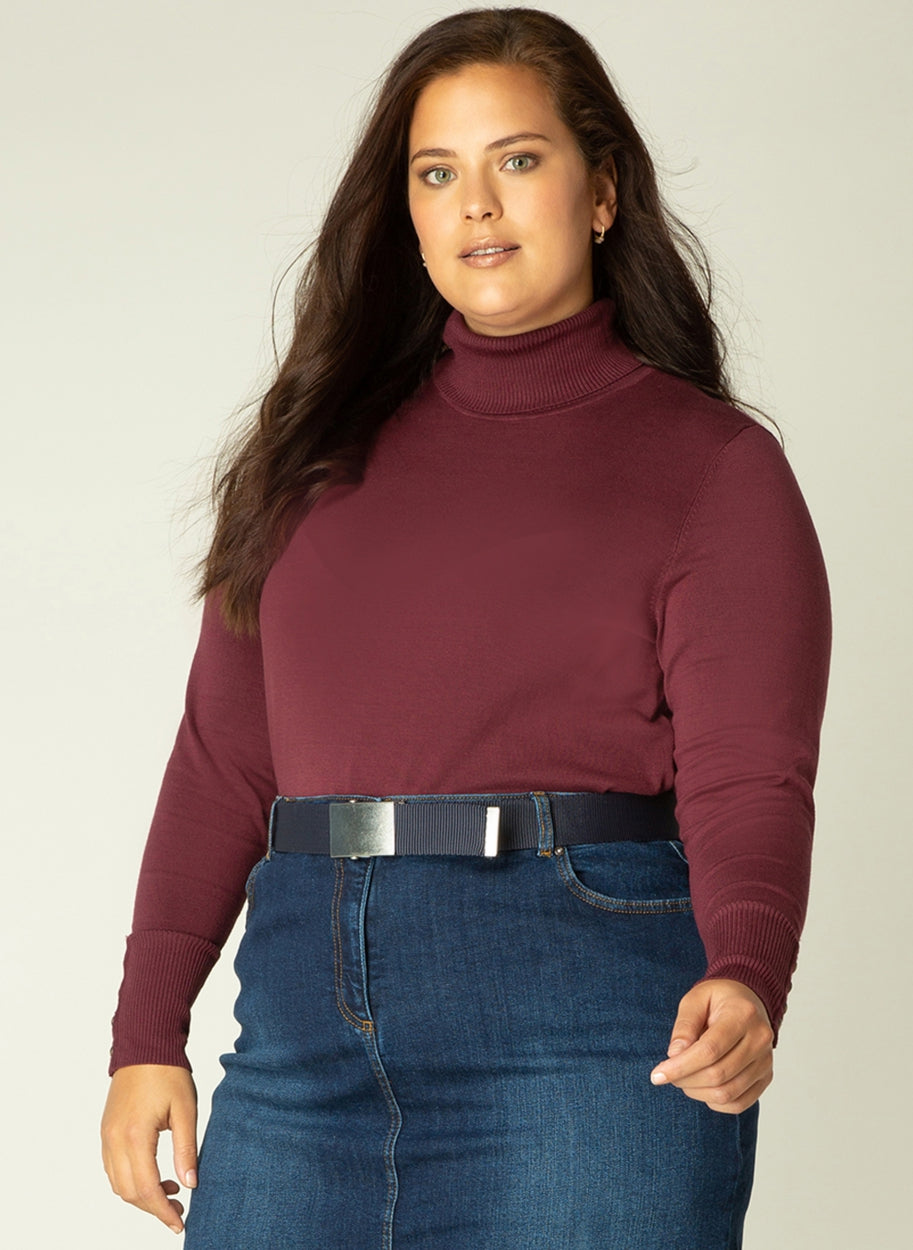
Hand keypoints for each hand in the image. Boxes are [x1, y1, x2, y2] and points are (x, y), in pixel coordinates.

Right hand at [101, 1064, 197, 1233]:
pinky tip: (154, 1174)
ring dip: (141, 1195)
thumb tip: (190, 1183)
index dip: (163, 1211)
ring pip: (118, 1184)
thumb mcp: (186, 1110)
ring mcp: (107, 1137)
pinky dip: (131, 1180)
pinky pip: (113, 1169)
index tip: (179, 1223)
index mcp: (135, 1135)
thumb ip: (186, 1149)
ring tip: (171, 1190)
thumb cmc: (168, 1073)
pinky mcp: (107, 1132)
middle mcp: (115, 1140)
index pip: (146, 1188)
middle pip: (129, 1192)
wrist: (145, 1046)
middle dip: (154, 1207)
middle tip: (180, 1210)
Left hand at [649, 978, 773, 1113]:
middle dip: (685, 1080)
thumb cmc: (717, 999)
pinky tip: (701, 1087)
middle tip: (667, 1074)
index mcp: (743, 1014)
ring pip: (727, 1093)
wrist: (747, 999)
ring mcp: (766, 1061)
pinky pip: (739, 1103)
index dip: (680, 1067)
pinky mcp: (766, 1077)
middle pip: (718, 1075)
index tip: (657, 1075)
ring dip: (697, 1092)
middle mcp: (760, 1039)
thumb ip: (684, 1026)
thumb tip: (675, 1055)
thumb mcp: (695, 999)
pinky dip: (714, 1102)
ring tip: (683, 1078)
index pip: (710, 1050)